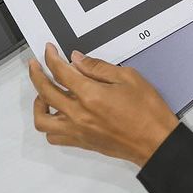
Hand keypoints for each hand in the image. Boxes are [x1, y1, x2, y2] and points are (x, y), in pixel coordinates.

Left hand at [29, 43, 178, 166]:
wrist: (156, 142)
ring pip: (42, 120)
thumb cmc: (147, 112)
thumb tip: (78, 60)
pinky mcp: (81, 142)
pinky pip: (54, 136)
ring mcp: (78, 130)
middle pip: (44, 92)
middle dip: (36, 74)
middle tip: (36, 65)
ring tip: (43, 92)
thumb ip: (98, 67)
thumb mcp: (128, 78)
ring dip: (38, 103)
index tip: (49, 50)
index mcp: (90, 95)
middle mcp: (79, 114)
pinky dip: (49, 124)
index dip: (51, 57)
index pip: (60, 72)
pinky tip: (56, 114)